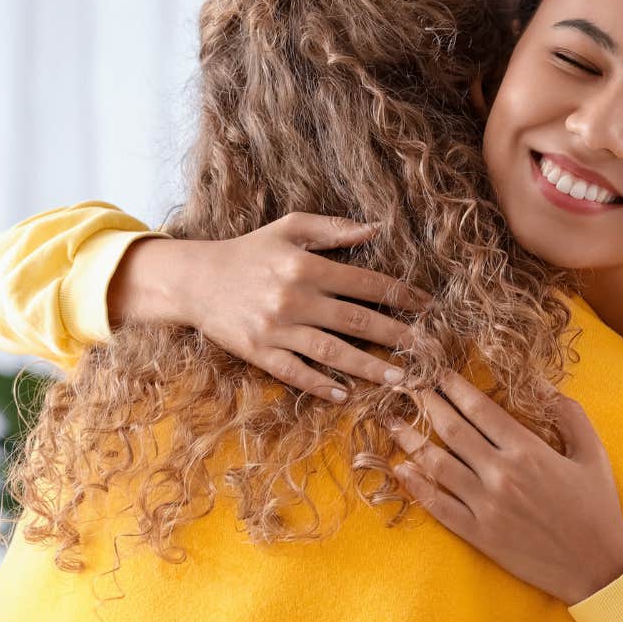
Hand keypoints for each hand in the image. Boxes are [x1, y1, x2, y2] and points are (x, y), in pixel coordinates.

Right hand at [111, 212, 428, 399]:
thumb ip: (333, 228)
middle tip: (429, 350)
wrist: (194, 279)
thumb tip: (376, 228)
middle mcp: (294, 298)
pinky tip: (345, 393)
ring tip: (400, 378)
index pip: (366, 282)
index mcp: (306, 266)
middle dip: (398, 336)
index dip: (400, 294)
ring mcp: (276, 328)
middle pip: (357, 320)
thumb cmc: (248, 251)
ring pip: (333, 352)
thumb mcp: (288, 228)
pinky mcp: (258, 352)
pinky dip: (320, 384)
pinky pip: (295, 372)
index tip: (427, 306)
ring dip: (369, 367)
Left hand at [385, 371, 622, 605]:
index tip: (435, 372)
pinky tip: (401, 469)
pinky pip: (437, 505)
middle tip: (405, 386)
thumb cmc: (598, 506)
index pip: (479, 409)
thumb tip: (539, 383)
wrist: (596, 566)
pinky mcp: (477, 534)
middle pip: (451, 429)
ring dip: (410, 439)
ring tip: (392, 421)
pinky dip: (416, 485)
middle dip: (425, 403)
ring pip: (436, 464)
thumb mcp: (592, 452)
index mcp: (528, 450)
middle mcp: (501, 474)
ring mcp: (485, 506)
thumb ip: (567, 412)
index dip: (453, 386)